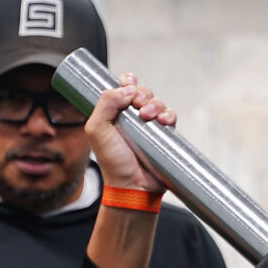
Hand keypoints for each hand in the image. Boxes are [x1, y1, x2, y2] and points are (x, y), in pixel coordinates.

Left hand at [83, 76, 175, 194]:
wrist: (132, 186)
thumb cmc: (113, 162)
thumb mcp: (97, 130)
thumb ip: (105, 104)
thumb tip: (127, 88)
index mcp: (114, 114)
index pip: (123, 88)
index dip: (128, 82)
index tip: (129, 84)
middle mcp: (132, 118)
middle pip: (142, 92)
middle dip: (142, 94)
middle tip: (138, 106)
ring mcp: (149, 126)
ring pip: (157, 102)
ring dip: (155, 104)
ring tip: (149, 117)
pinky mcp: (164, 136)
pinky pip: (171, 116)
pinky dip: (169, 115)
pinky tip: (163, 122)